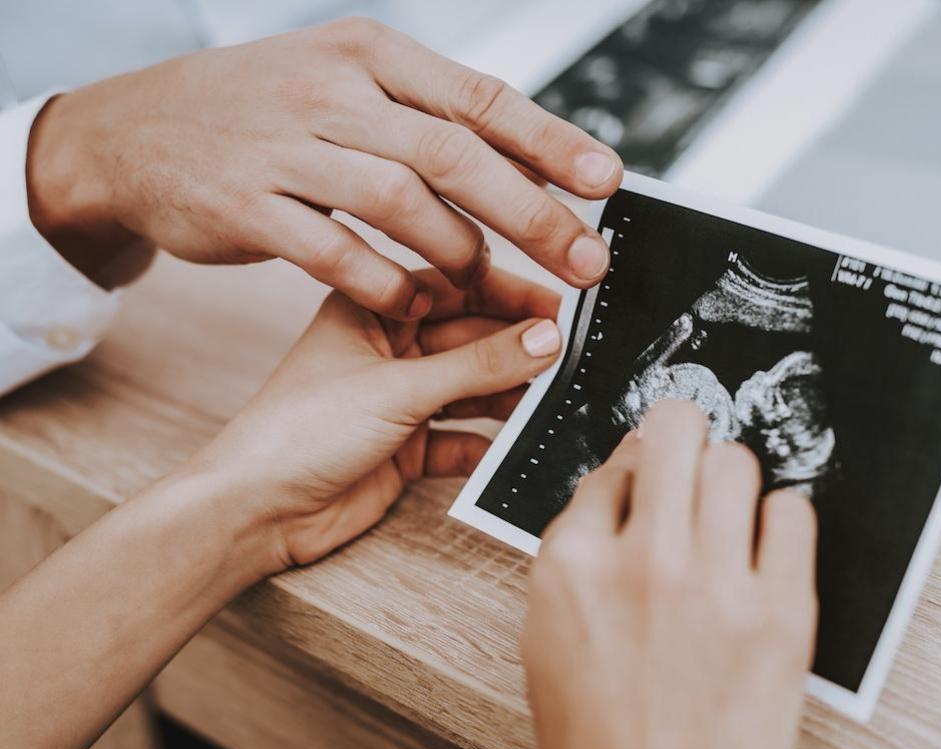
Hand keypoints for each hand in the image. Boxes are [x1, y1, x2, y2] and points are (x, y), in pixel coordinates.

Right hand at [25, 17, 621, 312]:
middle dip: (531, 213)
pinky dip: (386, 284)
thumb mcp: (345, 88)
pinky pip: (336, 254)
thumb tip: (532, 164)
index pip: (479, 96)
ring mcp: (284, 147)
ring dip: (458, 253)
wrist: (136, 132)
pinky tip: (414, 304)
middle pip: (453, 153)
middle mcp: (331, 90)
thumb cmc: (264, 114)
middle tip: (584, 259)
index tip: (606, 180)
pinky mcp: (247, 206)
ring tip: (487, 284)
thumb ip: (427, 121)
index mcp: (369, 54)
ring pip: (399, 202)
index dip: (551, 141)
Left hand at [186, 266, 561, 585]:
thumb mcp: (398, 388)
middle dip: (518, 346)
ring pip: (472, 389)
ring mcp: (398, 401)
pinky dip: (489, 443)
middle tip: (571, 355)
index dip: (510, 292)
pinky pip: (463, 439)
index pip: (456, 286)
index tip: (562, 304)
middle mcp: (388, 350)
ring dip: (509, 395)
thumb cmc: (297, 432)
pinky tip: (517, 445)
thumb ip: (478, 365)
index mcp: (372, 311)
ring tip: (555, 398)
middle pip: (471, 338)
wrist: (255, 512)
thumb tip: (545, 338)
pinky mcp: (406, 449)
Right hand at [522, 401, 818, 748]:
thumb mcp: (550, 639)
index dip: (634, 471)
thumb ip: (579, 558)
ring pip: (737, 461)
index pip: (612, 464)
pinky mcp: (781, 614)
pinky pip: (793, 513)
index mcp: (571, 565)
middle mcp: (641, 560)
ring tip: (730, 513)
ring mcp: (714, 585)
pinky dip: (781, 520)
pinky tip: (766, 548)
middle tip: (692, 457)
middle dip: (682, 436)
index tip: (649, 481)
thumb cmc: (596, 745)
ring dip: (731, 478)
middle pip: (676, 431)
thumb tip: (621, 490)